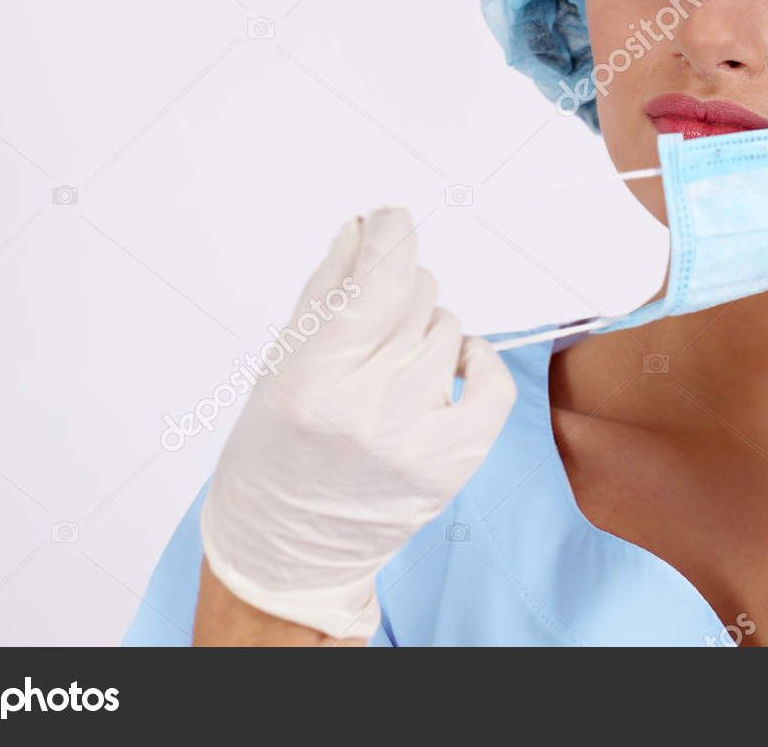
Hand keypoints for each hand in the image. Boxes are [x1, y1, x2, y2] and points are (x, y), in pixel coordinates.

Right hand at [199, 206, 516, 637]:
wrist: (286, 547)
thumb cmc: (275, 448)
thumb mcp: (281, 363)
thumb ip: (325, 292)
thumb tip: (364, 229)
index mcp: (313, 381)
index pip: (376, 280)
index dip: (391, 236)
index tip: (392, 220)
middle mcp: (367, 410)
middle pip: (415, 298)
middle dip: (398, 288)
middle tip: (375, 315)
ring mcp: (415, 441)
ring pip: (448, 330)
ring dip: (425, 329)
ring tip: (392, 362)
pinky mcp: (450, 465)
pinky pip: (491, 383)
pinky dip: (477, 361)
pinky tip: (452, 364)